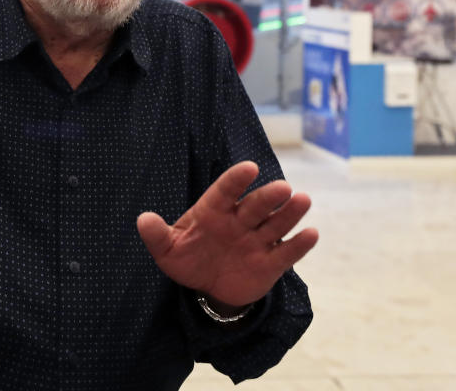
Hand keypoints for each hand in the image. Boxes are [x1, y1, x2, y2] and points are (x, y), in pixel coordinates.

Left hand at [136, 161, 317, 307]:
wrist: (208, 287)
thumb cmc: (187, 258)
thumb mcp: (167, 250)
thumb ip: (157, 235)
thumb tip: (143, 219)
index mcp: (213, 211)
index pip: (225, 191)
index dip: (236, 180)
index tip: (250, 168)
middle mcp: (239, 221)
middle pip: (255, 206)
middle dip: (268, 197)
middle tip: (284, 188)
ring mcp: (257, 241)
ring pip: (275, 224)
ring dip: (289, 213)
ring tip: (302, 200)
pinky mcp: (270, 263)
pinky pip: (287, 252)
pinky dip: (299, 244)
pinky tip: (311, 233)